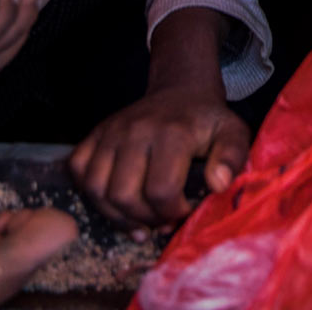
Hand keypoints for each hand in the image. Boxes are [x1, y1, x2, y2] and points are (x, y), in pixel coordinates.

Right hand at [69, 84, 249, 228]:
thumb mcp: (232, 133)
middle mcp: (136, 130)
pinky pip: (78, 171)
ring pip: (96, 188)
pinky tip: (115, 201)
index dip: (171, 213)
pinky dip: (91, 193)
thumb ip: (232, 158)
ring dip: (116, 214)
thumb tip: (217, 185)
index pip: (161, 190)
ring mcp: (111, 131)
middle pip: (123, 195)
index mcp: (172, 133)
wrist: (182, 91)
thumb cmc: (207, 120)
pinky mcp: (95, 134)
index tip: (183, 211)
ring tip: (138, 220)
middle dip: (143, 219)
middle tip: (160, 220)